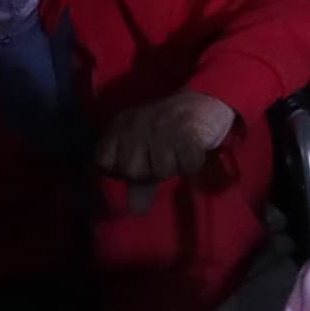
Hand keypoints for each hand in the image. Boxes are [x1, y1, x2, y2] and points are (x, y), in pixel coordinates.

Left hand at [97, 90, 240, 214]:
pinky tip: (193, 147)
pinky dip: (192, 161)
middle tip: (164, 155)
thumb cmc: (171, 130)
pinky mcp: (186, 132)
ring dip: (175, 166)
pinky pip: (186, 165)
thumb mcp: (148, 152)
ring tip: (179, 149)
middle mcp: (135, 125)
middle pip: (132, 172)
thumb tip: (135, 211)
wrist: (206, 100)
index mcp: (119, 127)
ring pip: (161, 171)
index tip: (138, 162)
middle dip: (150, 171)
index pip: (103, 163)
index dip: (119, 170)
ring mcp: (160, 127)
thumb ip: (139, 181)